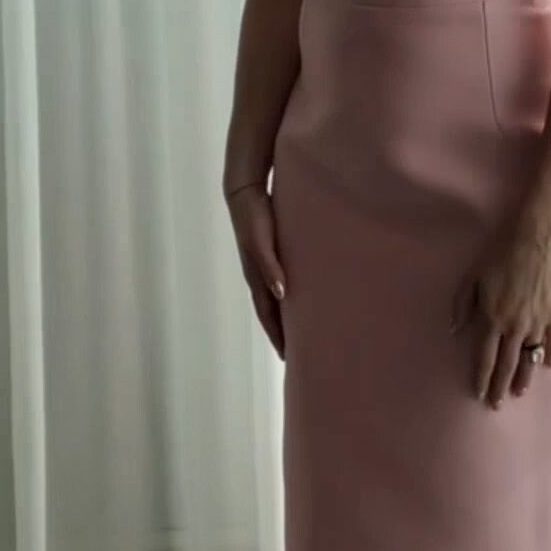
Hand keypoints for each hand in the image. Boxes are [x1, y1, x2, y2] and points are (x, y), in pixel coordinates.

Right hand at [224, 182, 286, 358]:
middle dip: (282, 333)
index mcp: (257, 278)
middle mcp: (261, 276)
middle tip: (299, 352)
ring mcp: (266, 265)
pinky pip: (282, 280)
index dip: (277, 336)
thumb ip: (270, 266)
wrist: (246, 192)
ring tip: (304, 330)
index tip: (288, 358)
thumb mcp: (260, 243)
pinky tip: (303, 295)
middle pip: (272, 312)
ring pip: (277, 299)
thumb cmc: (254, 218)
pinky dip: (291, 295)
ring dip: (287, 316)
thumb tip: (281, 295)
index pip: (268, 315)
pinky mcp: (273, 253)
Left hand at [450, 214, 550, 405]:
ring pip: (529, 358)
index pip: (485, 357)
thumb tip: (454, 331)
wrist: (533, 240)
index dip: (481, 378)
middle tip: (496, 404)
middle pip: (507, 364)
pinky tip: (546, 366)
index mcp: (493, 319)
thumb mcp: (471, 279)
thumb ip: (461, 306)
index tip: (478, 393)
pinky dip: (549, 355)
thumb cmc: (498, 257)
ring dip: (524, 377)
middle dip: (500, 387)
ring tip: (518, 392)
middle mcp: (515, 326)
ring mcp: (537, 322)